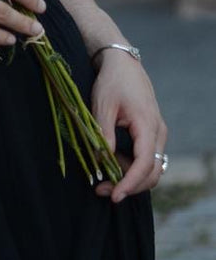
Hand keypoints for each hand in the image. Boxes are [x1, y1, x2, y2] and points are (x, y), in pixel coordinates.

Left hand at [91, 52, 167, 201]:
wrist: (123, 64)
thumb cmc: (112, 81)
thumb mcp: (102, 105)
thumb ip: (104, 133)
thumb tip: (103, 160)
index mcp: (147, 124)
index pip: (145, 163)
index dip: (130, 183)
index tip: (114, 195)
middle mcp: (158, 132)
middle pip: (152, 172)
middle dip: (129, 186)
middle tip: (102, 190)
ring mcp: (157, 133)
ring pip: (150, 168)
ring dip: (129, 178)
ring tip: (102, 176)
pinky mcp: (151, 134)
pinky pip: (146, 158)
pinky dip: (130, 167)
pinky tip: (111, 161)